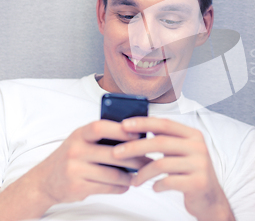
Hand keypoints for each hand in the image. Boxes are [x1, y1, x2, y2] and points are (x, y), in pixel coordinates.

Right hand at [29, 120, 148, 204]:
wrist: (44, 180)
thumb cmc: (72, 156)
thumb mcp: (82, 140)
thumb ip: (104, 136)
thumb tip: (138, 135)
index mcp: (80, 134)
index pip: (101, 127)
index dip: (122, 130)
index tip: (140, 135)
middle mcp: (75, 150)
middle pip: (113, 154)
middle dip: (136, 159)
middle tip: (150, 161)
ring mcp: (75, 170)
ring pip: (113, 174)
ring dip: (131, 176)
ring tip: (140, 175)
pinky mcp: (77, 188)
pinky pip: (107, 187)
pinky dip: (120, 187)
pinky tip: (126, 185)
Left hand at [113, 117, 234, 220]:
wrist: (210, 198)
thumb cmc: (190, 173)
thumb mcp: (182, 152)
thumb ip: (166, 141)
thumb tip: (135, 131)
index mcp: (193, 135)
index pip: (165, 124)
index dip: (143, 123)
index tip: (124, 125)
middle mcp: (198, 147)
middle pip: (160, 142)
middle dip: (135, 147)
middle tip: (116, 153)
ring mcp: (199, 164)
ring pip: (161, 163)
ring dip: (143, 173)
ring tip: (134, 180)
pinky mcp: (197, 182)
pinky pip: (168, 181)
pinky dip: (157, 185)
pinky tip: (154, 187)